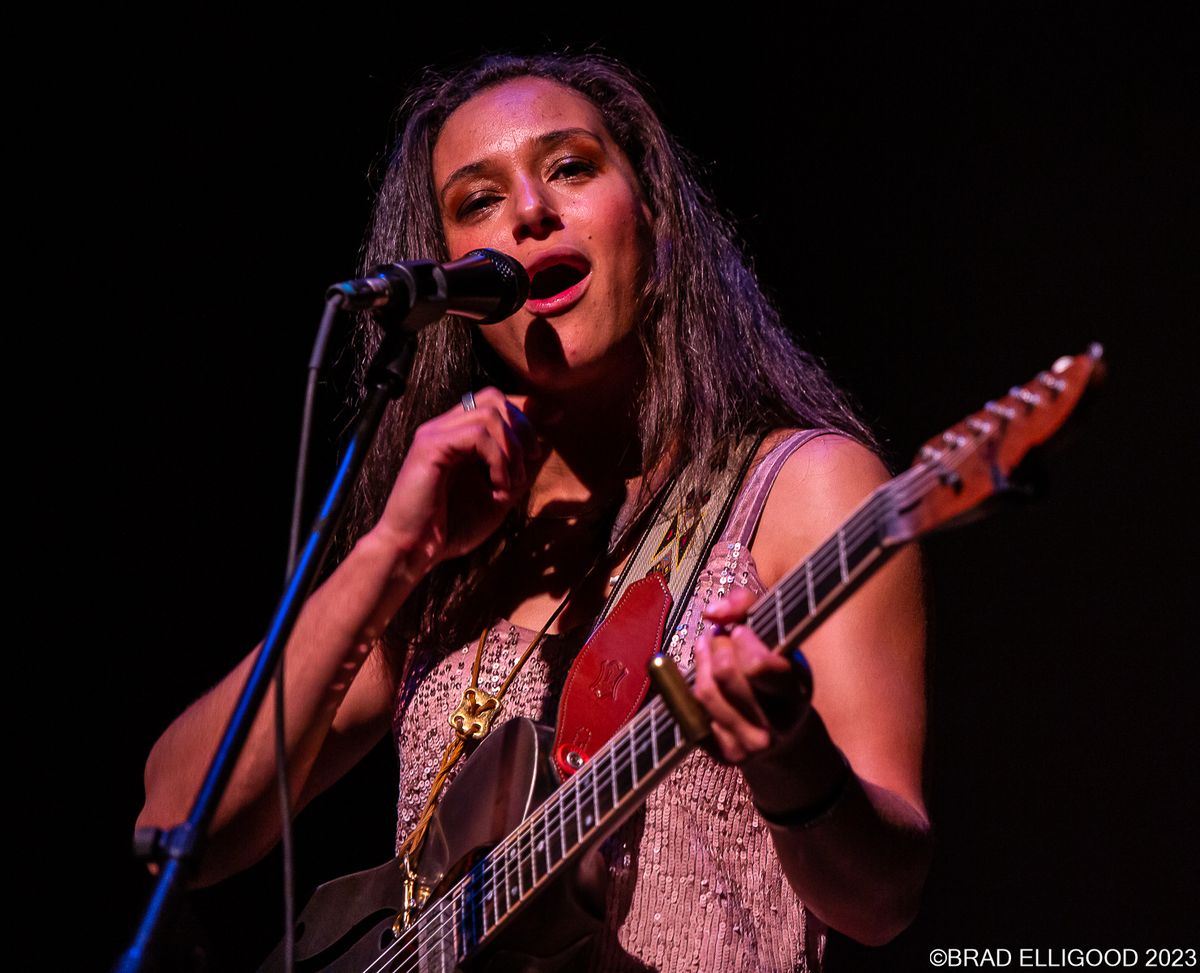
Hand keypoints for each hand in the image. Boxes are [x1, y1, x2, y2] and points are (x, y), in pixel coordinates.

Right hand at [371, 387, 542, 567]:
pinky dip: (498, 460)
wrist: (415, 550)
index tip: (556, 417)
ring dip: (511, 449)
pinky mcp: (430, 445)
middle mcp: (444, 428)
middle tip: (529, 459)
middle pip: (494, 398)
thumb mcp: (497, 496)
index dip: (527, 406)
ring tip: (509, 483)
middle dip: (523, 425)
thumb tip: (543, 445)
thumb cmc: (450, 528)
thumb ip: (516, 470)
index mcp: (457, 436)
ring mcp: (435, 433)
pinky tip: (496, 487)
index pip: (494, 402)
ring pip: (490, 413)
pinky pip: (478, 435)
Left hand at [692, 587, 813, 764]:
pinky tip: (706, 680)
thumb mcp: (778, 638)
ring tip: (706, 648)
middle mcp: (774, 723)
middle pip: (724, 673)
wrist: (785, 738)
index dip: (742, 639)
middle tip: (720, 638)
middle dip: (717, 645)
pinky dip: (694, 690)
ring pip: (705, 692)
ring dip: (700, 662)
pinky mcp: (725, 756)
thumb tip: (711, 612)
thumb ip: (746, 608)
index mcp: (794, 691)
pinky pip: (693, 713)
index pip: (758, 665)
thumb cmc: (778, 677)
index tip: (740, 631)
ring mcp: (749, 743)